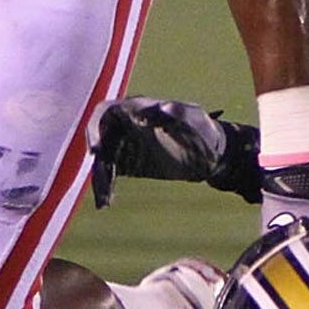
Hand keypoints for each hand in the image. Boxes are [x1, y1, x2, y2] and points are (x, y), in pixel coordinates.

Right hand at [88, 97, 248, 207]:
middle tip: (102, 182)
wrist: (212, 156)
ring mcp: (126, 144)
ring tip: (105, 201)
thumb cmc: (204, 130)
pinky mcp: (128, 163)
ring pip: (103, 160)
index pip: (106, 112)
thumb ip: (178, 112)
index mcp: (137, 107)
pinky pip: (110, 174)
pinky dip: (106, 187)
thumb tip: (160, 106)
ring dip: (100, 180)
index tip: (95, 149)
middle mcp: (126, 125)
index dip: (95, 128)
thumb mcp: (195, 118)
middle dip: (98, 161)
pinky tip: (106, 202)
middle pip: (100, 140)